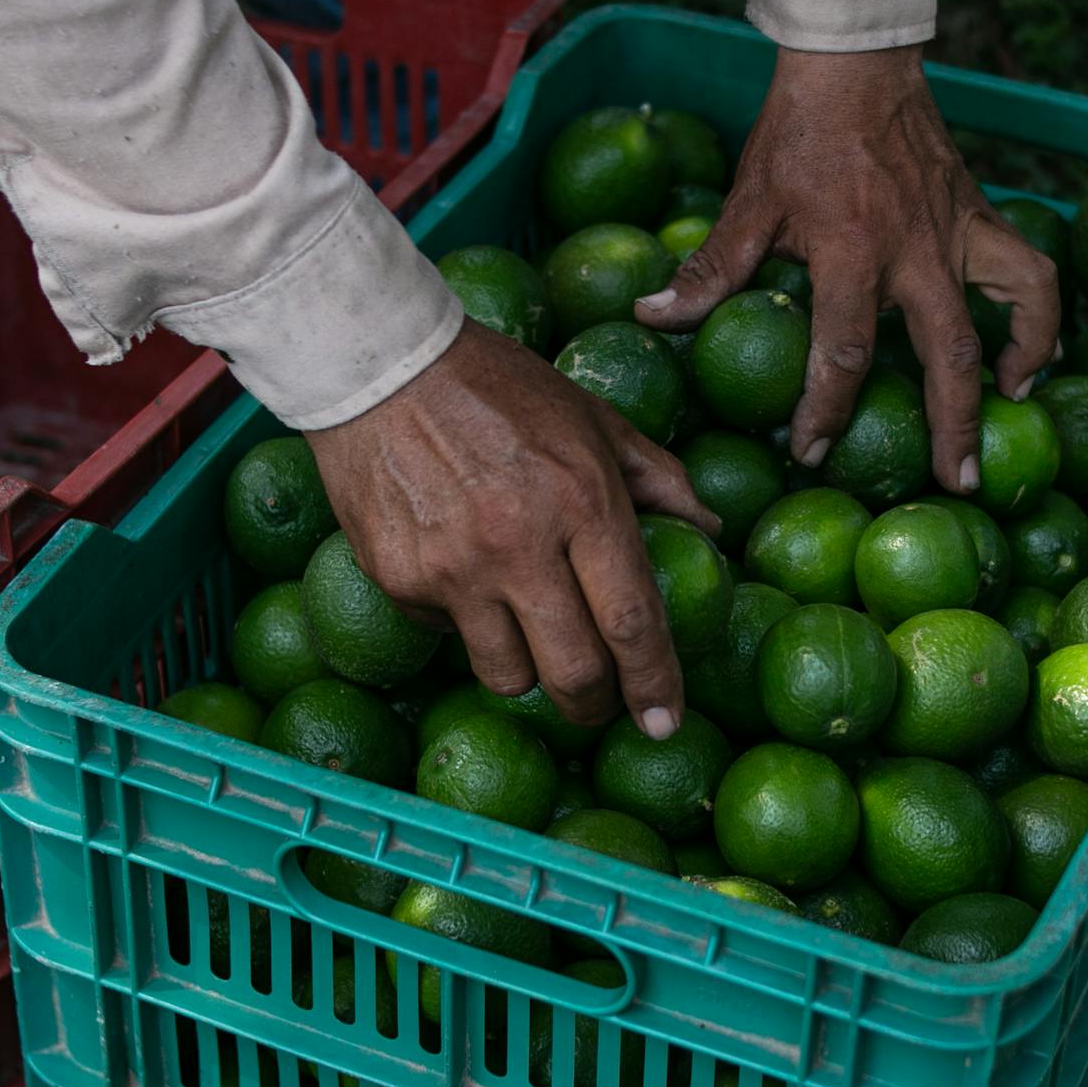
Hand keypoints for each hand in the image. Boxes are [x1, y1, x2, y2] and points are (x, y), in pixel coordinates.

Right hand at [303, 320, 719, 736]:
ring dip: (529, 674)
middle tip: (599, 704)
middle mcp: (518, 545)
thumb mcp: (591, 416)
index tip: (664, 722)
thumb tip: (710, 528)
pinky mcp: (399, 579)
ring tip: (532, 642)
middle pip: (573, 672)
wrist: (377, 364)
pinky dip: (466, 624)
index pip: (632, 621)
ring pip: (506, 674)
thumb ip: (656, 476)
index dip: (655, 683)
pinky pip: (447, 635)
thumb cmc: (498, 386)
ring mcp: (453, 568)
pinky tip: (464, 577)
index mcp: (580, 501)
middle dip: (595, 705)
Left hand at [635, 45, 1059, 491]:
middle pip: (947, 353)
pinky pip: (1030, 270)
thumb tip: (651, 315)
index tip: (811, 452)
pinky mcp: (983, 216)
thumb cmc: (796, 135)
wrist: (855, 66)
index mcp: (851, 251)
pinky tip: (1027, 352)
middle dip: (952, 424)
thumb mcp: (747, 201)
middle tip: (953, 484)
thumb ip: (710, 268)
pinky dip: (1039, 314)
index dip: (825, 410)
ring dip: (1017, 364)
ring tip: (1008, 412)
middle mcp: (915, 251)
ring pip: (1011, 307)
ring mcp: (958, 233)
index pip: (843, 351)